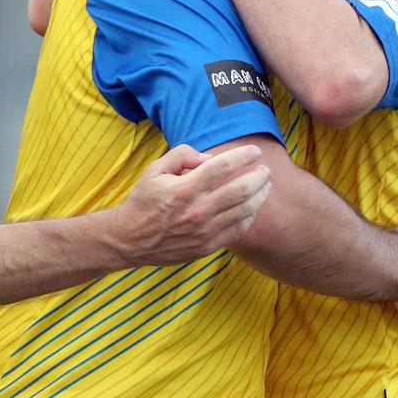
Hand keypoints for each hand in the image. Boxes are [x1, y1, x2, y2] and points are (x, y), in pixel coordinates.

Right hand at [112, 143, 270, 266]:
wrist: (130, 240)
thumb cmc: (144, 201)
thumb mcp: (155, 169)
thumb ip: (182, 155)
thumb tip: (209, 157)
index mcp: (186, 188)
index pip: (223, 166)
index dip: (243, 156)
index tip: (254, 151)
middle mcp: (198, 210)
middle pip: (241, 189)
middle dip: (259, 176)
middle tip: (265, 169)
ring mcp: (205, 231)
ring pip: (245, 210)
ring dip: (260, 195)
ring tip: (266, 186)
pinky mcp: (208, 246)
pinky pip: (238, 230)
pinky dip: (250, 216)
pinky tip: (252, 207)